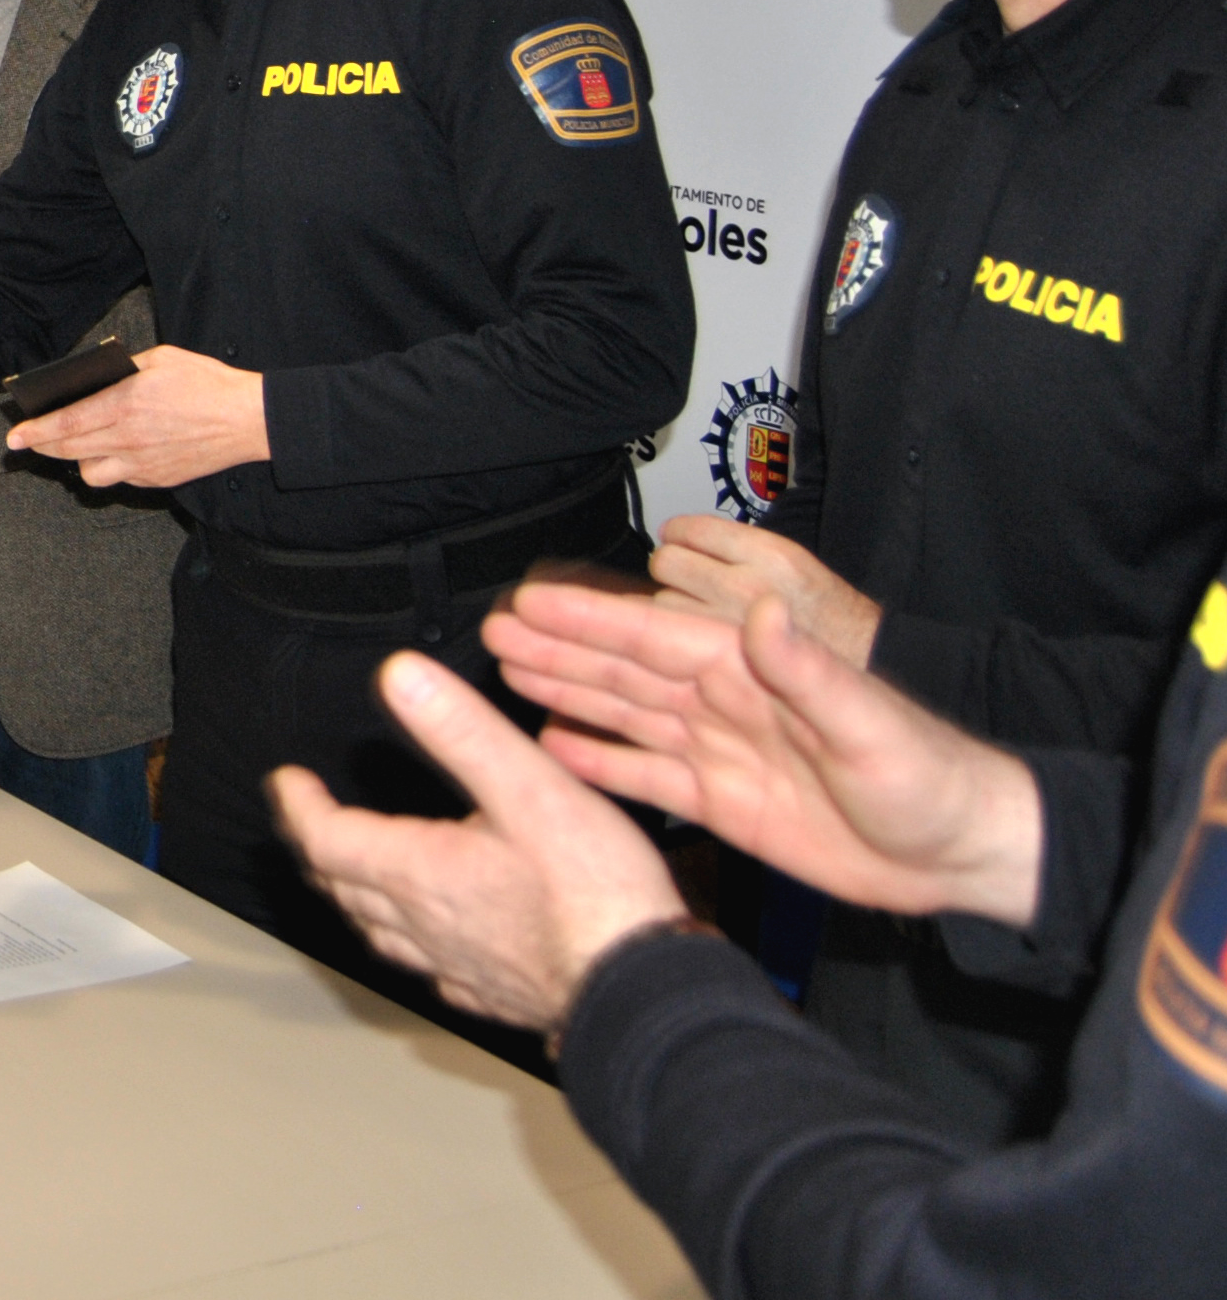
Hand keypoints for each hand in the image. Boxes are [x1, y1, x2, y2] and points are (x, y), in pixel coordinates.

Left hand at [2, 345, 265, 488]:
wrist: (249, 420)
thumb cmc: (208, 384)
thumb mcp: (162, 359)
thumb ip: (125, 368)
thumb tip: (98, 376)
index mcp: (125, 404)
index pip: (66, 424)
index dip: (36, 433)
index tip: (15, 438)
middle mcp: (128, 439)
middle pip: (70, 451)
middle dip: (43, 447)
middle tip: (29, 443)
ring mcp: (143, 464)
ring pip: (90, 474)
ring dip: (76, 461)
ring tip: (75, 446)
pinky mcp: (158, 479)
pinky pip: (121, 479)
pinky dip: (110, 468)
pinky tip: (113, 452)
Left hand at [268, 651, 687, 1039]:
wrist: (643, 989)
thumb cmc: (596, 894)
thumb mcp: (529, 787)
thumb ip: (461, 730)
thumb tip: (403, 676)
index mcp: (419, 870)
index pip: (327, 838)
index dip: (299, 806)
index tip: (287, 782)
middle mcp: (425, 923)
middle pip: (343, 886)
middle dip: (318, 846)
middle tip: (309, 820)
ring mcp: (456, 964)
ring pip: (379, 930)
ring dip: (353, 895)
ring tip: (350, 873)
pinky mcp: (493, 991)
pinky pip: (428, 966)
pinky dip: (408, 940)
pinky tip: (429, 938)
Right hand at [486, 584, 1041, 925]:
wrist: (959, 854)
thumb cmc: (931, 781)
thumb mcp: (871, 723)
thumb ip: (810, 670)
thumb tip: (758, 611)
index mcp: (755, 675)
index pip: (656, 640)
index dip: (592, 622)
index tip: (534, 602)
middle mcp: (729, 706)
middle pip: (627, 671)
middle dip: (561, 647)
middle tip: (498, 629)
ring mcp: (723, 753)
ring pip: (628, 716)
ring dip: (569, 692)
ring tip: (510, 672)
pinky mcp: (726, 804)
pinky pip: (649, 777)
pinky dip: (601, 762)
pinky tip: (557, 748)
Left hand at [649, 513, 882, 665]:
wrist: (862, 668)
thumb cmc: (830, 618)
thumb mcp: (796, 563)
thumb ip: (740, 550)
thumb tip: (684, 536)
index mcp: (771, 556)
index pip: (692, 530)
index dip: (680, 533)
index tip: (678, 538)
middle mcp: (746, 588)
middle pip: (668, 562)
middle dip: (673, 567)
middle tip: (686, 577)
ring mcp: (727, 627)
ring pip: (663, 601)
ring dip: (673, 603)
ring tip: (700, 612)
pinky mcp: (719, 658)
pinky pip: (674, 637)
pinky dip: (678, 635)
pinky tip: (695, 635)